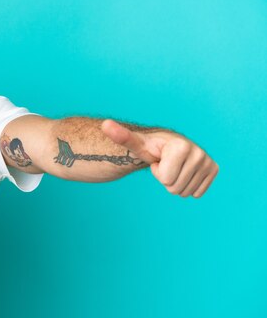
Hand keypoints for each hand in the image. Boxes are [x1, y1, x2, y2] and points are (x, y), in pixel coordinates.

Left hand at [101, 119, 217, 197]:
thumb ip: (121, 135)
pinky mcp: (213, 170)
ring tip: (173, 168)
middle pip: (175, 188)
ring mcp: (208, 162)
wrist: (166, 146)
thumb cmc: (149, 146)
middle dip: (166, 180)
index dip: (157, 173)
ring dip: (176, 183)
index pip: (165, 180)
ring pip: (185, 192)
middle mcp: (199, 153)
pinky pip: (197, 193)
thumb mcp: (134, 143)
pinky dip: (187, 186)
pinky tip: (183, 172)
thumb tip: (104, 124)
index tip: (158, 160)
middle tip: (165, 165)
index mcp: (182, 147)